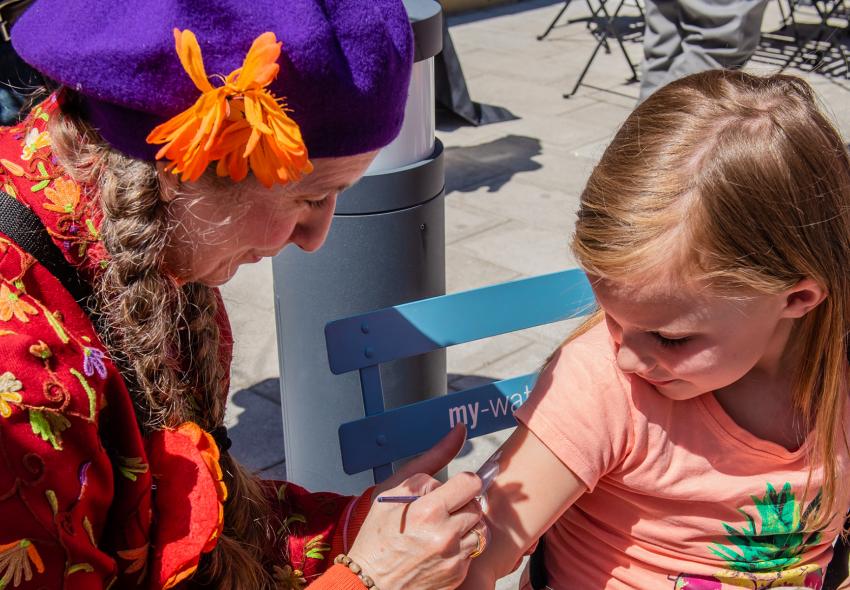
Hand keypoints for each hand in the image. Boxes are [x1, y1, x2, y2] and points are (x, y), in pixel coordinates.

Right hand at [350, 426, 487, 589]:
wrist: (369, 582)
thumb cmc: (378, 534)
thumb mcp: (395, 488)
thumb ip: (433, 457)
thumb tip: (459, 430)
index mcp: (428, 510)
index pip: (472, 482)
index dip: (463, 482)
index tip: (452, 488)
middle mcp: (445, 536)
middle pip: (477, 505)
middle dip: (462, 504)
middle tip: (440, 510)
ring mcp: (453, 559)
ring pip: (479, 528)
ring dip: (465, 526)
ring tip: (439, 529)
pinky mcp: (458, 575)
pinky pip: (473, 551)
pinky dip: (460, 547)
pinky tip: (438, 548)